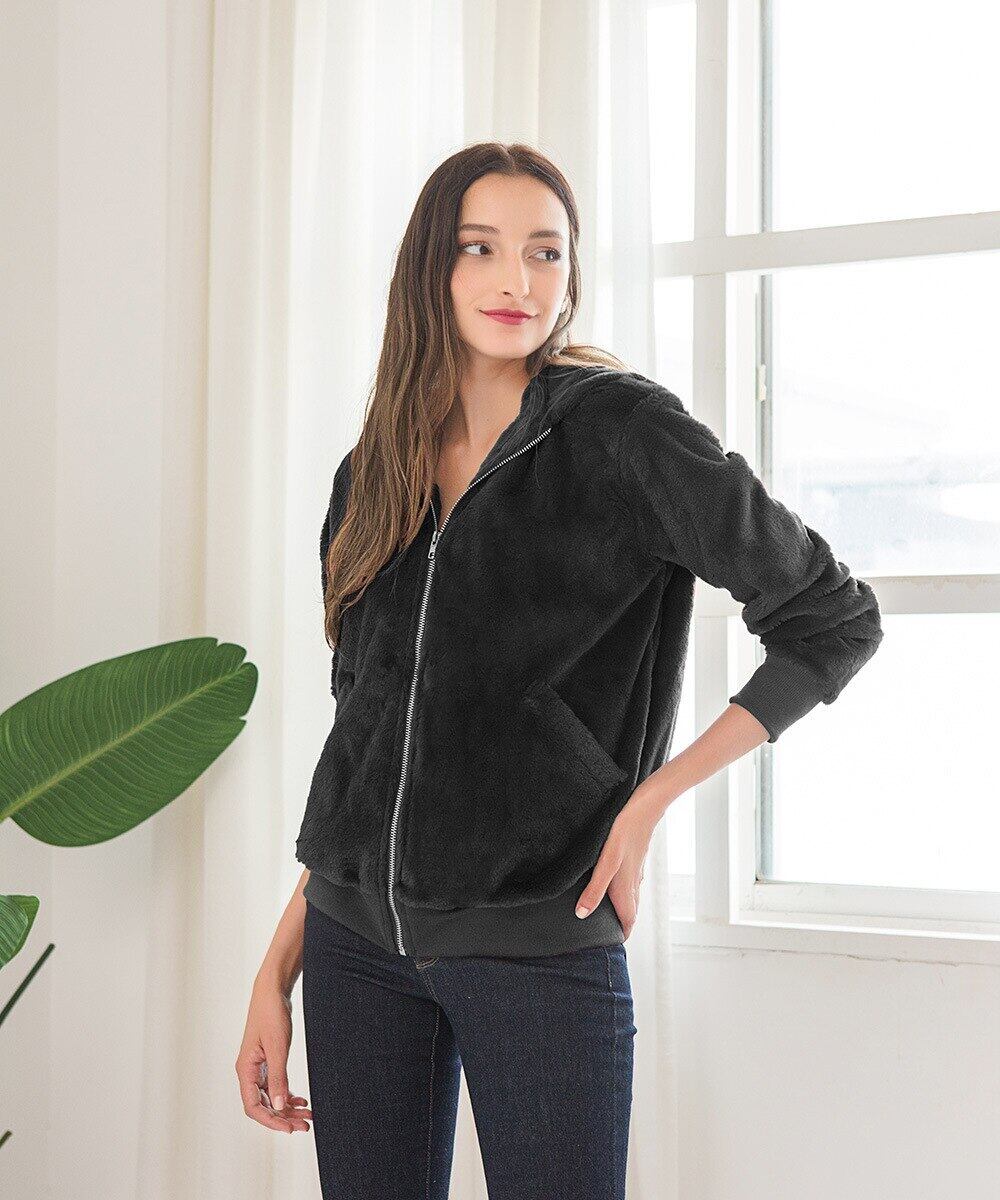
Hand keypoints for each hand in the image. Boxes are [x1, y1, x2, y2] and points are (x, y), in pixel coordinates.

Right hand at [235, 981, 312, 1133]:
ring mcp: (258, 1067)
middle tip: (305, 1125)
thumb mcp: (278, 1047)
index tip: (291, 1128)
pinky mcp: (268, 1060)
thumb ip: (278, 1077)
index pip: (254, 1107)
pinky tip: (301, 1100)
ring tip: (307, 1115)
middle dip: (283, 1118)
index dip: (272, 1121)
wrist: (273, 991)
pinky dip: (288, 1094)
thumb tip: (280, 1106)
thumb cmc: (271, 1014)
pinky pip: (275, 1085)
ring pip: (271, 1097)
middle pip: (263, 1105)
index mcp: (245, 1070)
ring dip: (288, 1108)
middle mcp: (249, 1071)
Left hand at [574, 797, 659, 939]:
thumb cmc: (625, 833)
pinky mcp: (634, 858)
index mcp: (625, 888)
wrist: (645, 807)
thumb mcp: (605, 863)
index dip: (621, 935)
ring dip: (622, 908)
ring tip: (608, 913)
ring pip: (631, 897)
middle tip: (606, 933)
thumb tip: (582, 914)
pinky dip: (623, 891)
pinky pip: (630, 882)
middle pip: (629, 911)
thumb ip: (595, 890)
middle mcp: (633, 883)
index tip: (611, 946)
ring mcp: (635, 870)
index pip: (628, 921)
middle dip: (621, 925)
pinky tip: (614, 882)